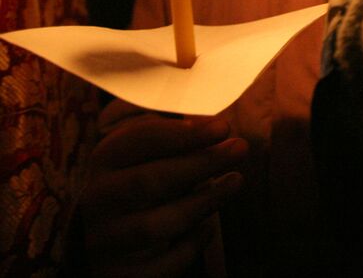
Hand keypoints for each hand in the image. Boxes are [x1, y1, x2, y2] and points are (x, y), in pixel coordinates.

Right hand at [80, 101, 246, 276]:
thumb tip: (213, 127)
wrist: (95, 241)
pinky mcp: (115, 274)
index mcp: (104, 163)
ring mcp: (102, 241)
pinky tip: (206, 229)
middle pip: (148, 182)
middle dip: (200, 163)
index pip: (138, 142)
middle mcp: (96, 201)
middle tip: (240, 147)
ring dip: (201, 203)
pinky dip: (188, 248)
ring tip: (235, 181)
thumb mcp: (144, 156)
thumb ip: (173, 141)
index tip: (223, 126)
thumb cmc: (134, 185)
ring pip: (152, 226)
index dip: (182, 133)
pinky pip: (157, 266)